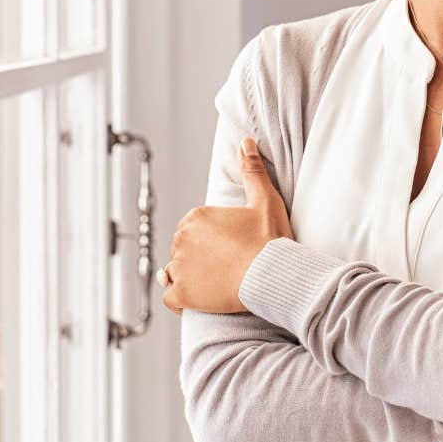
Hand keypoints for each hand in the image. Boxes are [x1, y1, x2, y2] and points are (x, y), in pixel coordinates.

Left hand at [161, 139, 293, 314]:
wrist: (272, 274)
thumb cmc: (269, 238)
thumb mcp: (264, 199)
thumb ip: (251, 170)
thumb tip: (246, 142)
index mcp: (196, 217)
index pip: (193, 228)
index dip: (210, 238)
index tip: (229, 246)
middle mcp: (181, 239)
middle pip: (183, 249)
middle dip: (199, 256)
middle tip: (225, 265)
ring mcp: (179, 268)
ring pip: (175, 272)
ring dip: (188, 276)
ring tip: (213, 282)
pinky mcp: (182, 294)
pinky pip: (170, 298)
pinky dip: (179, 299)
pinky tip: (194, 299)